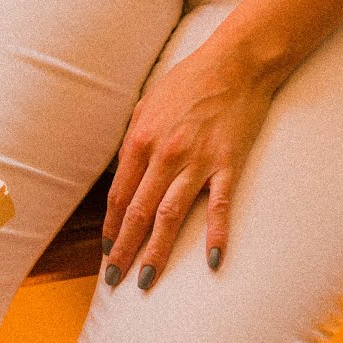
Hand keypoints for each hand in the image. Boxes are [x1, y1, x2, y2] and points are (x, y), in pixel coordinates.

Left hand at [101, 42, 277, 290]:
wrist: (235, 63)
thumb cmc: (189, 81)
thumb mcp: (148, 105)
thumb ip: (134, 141)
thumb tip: (122, 175)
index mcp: (141, 140)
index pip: (120, 196)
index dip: (112, 228)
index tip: (107, 251)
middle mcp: (164, 154)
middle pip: (139, 213)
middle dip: (124, 249)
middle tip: (115, 279)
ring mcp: (197, 161)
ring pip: (170, 216)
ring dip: (156, 252)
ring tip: (146, 280)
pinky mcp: (227, 164)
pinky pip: (218, 206)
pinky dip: (215, 235)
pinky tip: (211, 260)